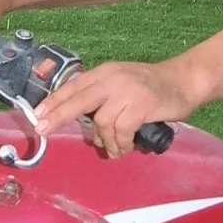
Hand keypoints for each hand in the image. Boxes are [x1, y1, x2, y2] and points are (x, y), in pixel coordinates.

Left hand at [36, 59, 196, 157]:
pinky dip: (121, 143)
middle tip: (44, 130)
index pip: (73, 86)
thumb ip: (101, 97)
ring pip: (102, 122)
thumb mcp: (121, 83)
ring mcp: (127, 91)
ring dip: (106, 141)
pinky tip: (125, 146)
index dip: (54, 101)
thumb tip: (80, 121)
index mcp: (104, 73)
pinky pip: (121, 130)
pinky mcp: (141, 105)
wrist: (184, 81)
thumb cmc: (151, 87)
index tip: (38, 114)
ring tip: (115, 149)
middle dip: (59, 117)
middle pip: (79, 100)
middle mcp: (112, 79)